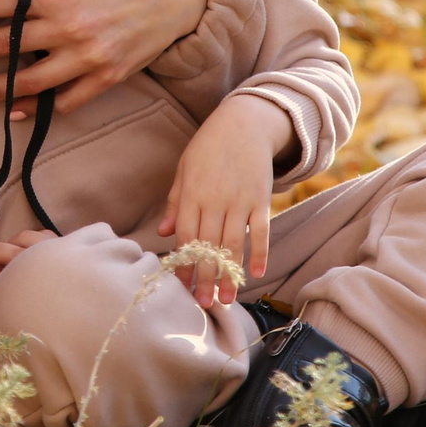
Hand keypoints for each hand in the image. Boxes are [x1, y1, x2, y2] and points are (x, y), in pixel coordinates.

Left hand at [159, 96, 288, 308]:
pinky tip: (256, 274)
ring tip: (227, 300)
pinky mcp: (261, 198)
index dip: (184, 262)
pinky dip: (259, 252)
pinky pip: (261, 230)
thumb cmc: (209, 147)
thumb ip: (176, 202)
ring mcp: (240, 200)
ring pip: (234, 244)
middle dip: (205, 277)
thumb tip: (164, 232)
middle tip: (202, 304)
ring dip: (230, 274)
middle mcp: (215, 200)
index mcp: (192, 194)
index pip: (186, 235)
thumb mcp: (185, 169)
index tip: (181, 285)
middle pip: (209, 245)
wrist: (244, 122)